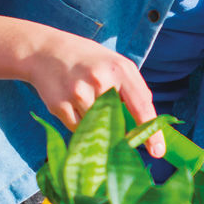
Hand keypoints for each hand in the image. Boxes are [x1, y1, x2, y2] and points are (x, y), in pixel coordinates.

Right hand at [24, 28, 164, 157]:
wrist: (45, 51)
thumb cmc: (90, 61)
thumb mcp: (117, 65)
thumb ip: (134, 91)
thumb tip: (147, 125)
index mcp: (120, 70)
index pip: (141, 106)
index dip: (151, 132)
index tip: (158, 151)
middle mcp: (101, 81)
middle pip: (120, 123)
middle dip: (122, 133)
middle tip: (122, 136)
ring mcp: (79, 93)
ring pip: (98, 128)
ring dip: (98, 125)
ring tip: (88, 103)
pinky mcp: (60, 105)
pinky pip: (79, 130)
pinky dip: (81, 125)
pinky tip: (75, 106)